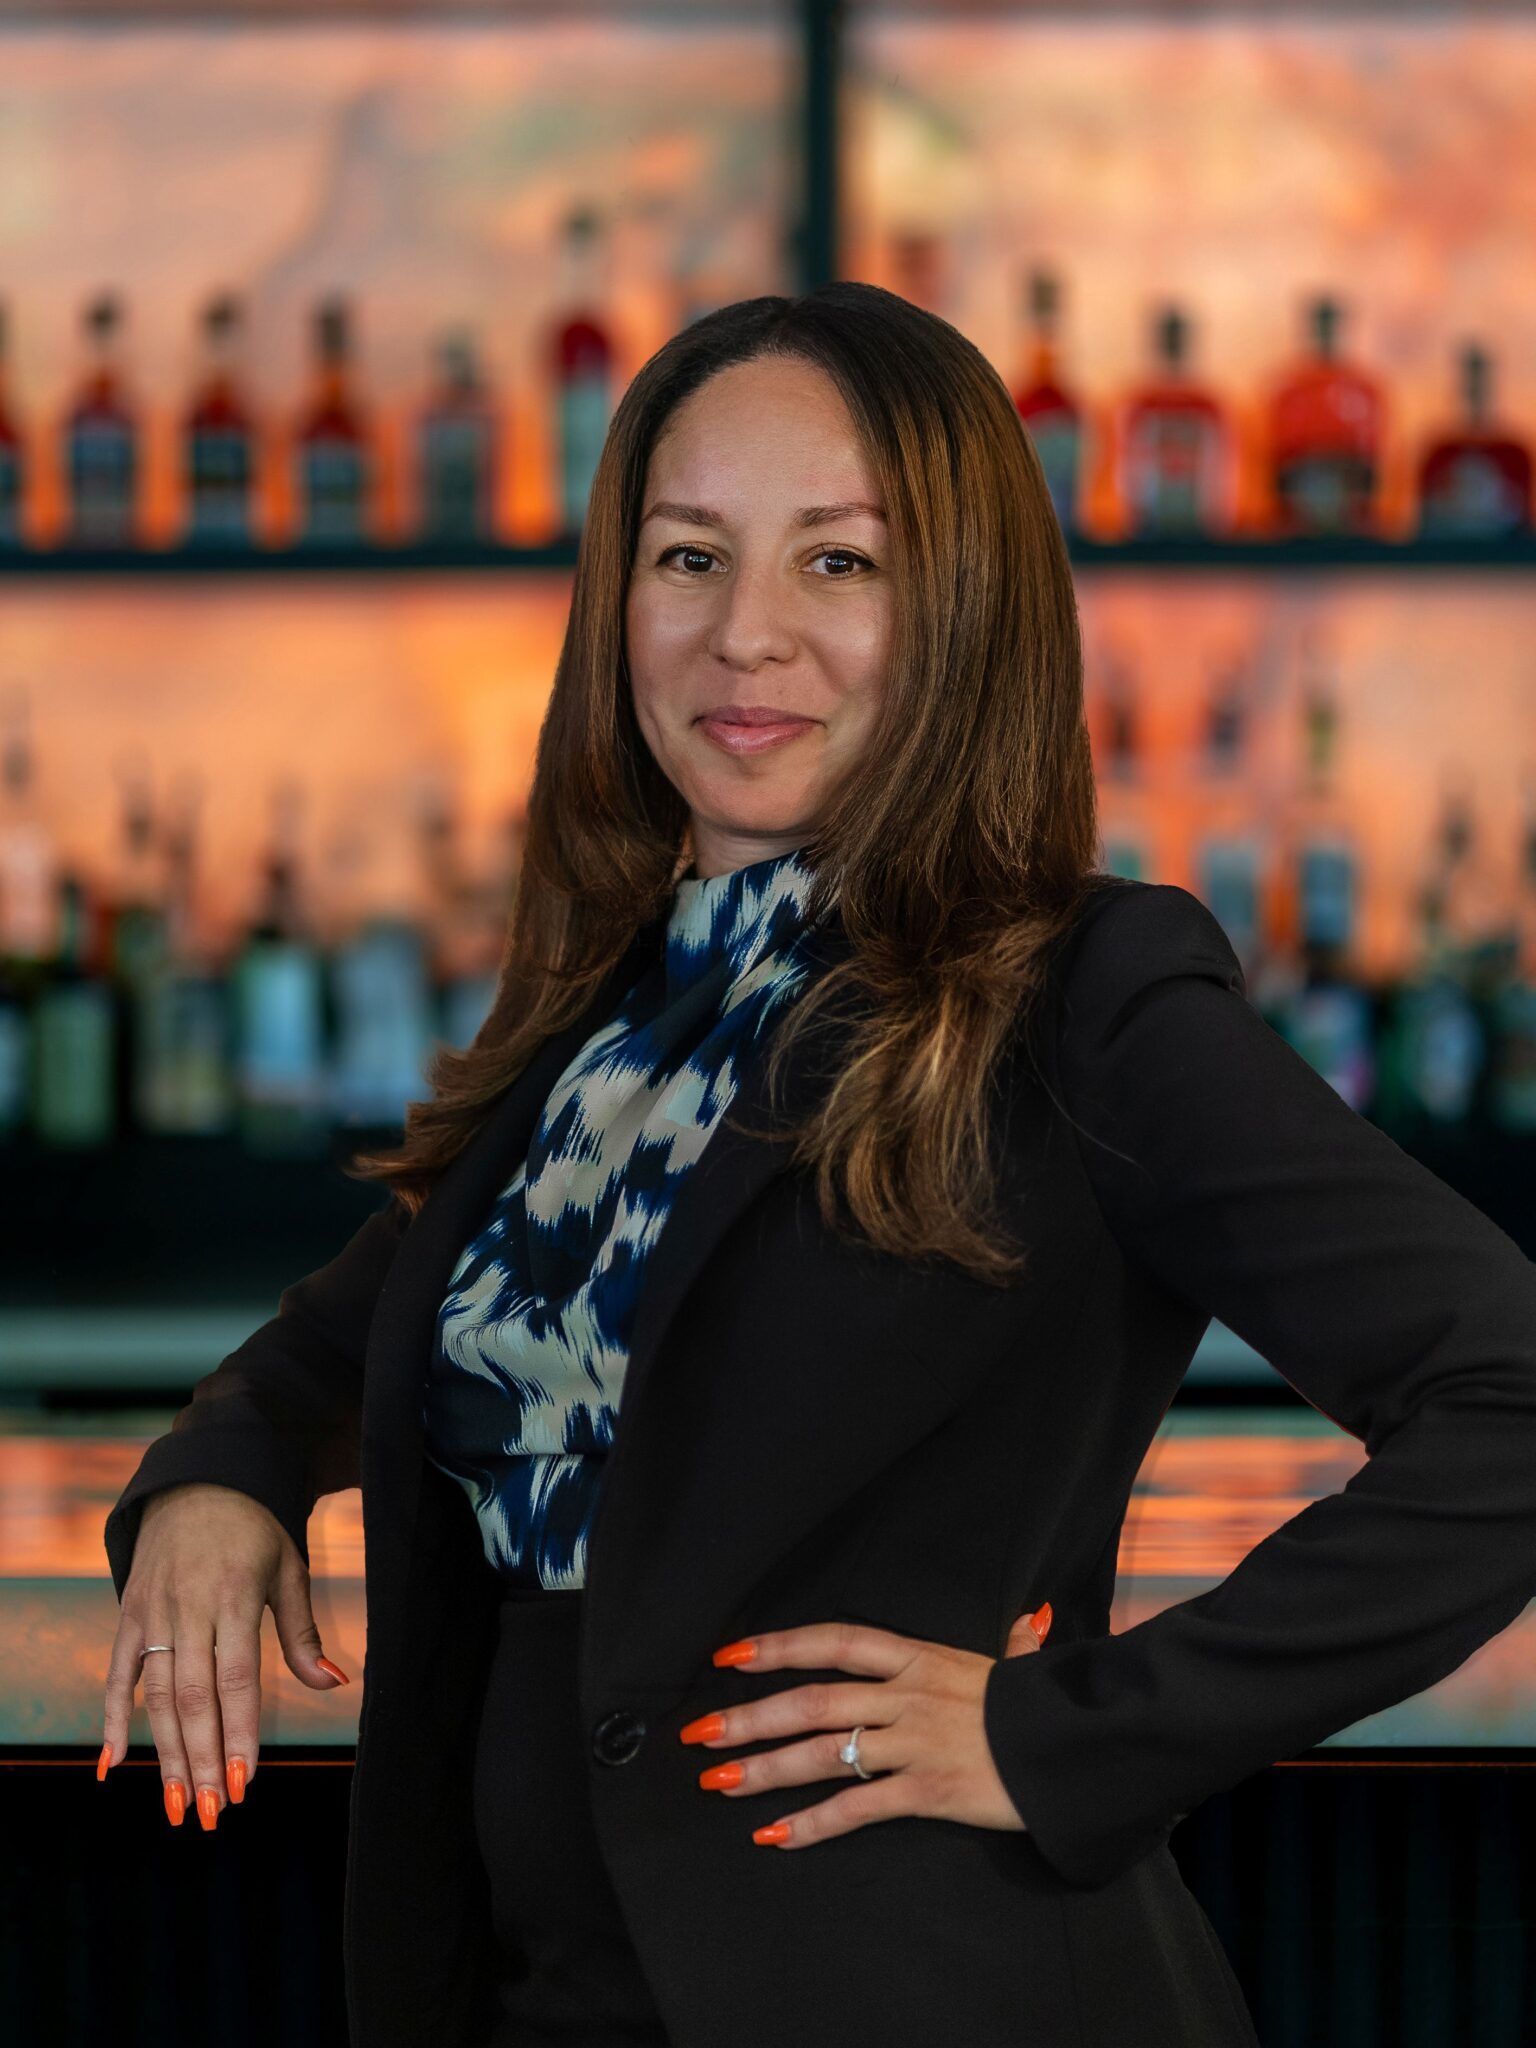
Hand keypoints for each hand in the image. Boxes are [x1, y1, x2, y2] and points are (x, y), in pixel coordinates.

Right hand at [100, 1482, 350, 1830]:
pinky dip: (112, 1719)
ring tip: (177, 1804)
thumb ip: (302, 1632)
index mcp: (236, 1596)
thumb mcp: (289, 1568)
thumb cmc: (255, 1529)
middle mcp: (190, 1607)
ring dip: (165, 1754)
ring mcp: (153, 1612)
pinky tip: (112, 1764)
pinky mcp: (128, 1614)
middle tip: (209, 1812)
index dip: (238, 1733)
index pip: (236, 1678)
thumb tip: (334, 1683)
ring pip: (154, 1694)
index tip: (244, 1782)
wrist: (198, 1481)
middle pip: (192, 1696)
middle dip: (201, 1758)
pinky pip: (117, 1673)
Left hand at [680, 1602, 1051, 1848]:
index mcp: (919, 1658)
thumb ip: (1011, 1643)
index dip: (780, 1646)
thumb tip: (1027, 1621)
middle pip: (813, 1700)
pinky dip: (813, 1823)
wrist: (1075, 1748)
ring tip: (719, 1781)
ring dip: (765, 1769)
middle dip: (750, 1717)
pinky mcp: (927, 1791)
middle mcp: (906, 1694)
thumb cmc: (1042, 1706)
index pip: (835, 1641)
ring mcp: (913, 1743)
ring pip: (823, 1753)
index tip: (730, 1656)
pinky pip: (858, 1808)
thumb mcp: (1016, 1664)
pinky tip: (775, 1835)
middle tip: (699, 1734)